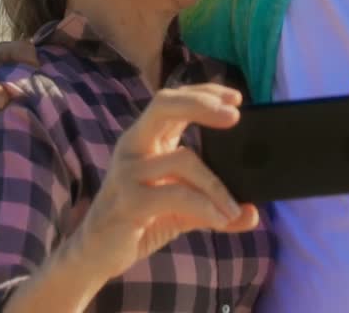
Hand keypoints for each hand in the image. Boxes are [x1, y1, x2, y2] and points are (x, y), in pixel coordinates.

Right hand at [70, 84, 260, 280]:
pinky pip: (176, 194)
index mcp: (145, 140)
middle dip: (201, 103)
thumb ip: (213, 207)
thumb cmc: (138, 223)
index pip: (172, 101)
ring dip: (216, 186)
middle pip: (164, 105)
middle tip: (234, 116)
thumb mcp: (181, 211)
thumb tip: (252, 214)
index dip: (203, 93)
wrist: (95, 255)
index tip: (236, 99)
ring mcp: (128, 172)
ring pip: (182, 158)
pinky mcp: (128, 200)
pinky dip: (205, 207)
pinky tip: (221, 220)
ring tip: (234, 209)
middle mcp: (133, 147)